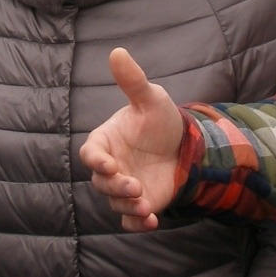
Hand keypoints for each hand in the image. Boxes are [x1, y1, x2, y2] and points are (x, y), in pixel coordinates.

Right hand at [78, 48, 187, 232]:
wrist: (185, 146)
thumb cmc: (159, 120)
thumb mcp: (150, 99)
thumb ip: (132, 81)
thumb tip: (117, 51)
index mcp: (106, 142)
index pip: (91, 153)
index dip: (96, 160)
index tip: (108, 164)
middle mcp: (111, 167)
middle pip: (101, 183)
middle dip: (115, 187)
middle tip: (134, 186)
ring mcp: (123, 187)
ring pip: (115, 203)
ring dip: (127, 206)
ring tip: (144, 205)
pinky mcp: (140, 204)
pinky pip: (130, 220)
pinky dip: (137, 224)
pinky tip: (151, 222)